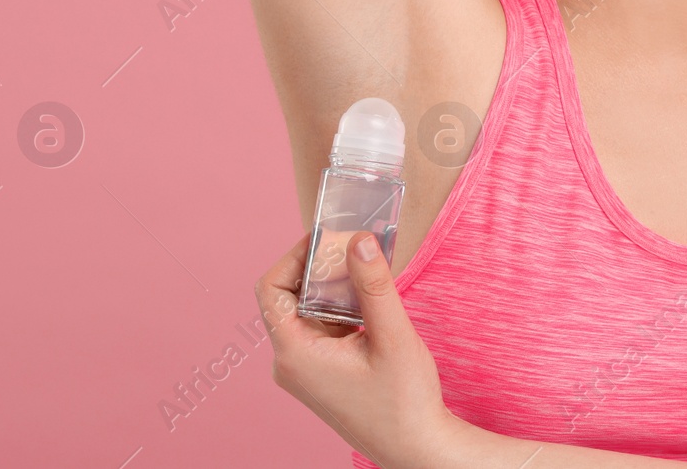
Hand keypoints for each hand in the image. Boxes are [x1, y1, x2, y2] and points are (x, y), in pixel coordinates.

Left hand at [254, 231, 456, 468]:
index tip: (327, 238)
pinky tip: (370, 301)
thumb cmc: (404, 401)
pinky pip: (320, 327)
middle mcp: (290, 363)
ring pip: (307, 311)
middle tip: (355, 249)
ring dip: (333, 287)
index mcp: (295, 355)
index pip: (271, 290)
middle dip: (319, 268)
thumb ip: (374, 286)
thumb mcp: (392, 336)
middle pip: (288, 297)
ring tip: (367, 272)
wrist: (416, 448)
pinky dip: (341, 307)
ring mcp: (303, 370)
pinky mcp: (319, 373)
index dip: (293, 257)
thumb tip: (359, 240)